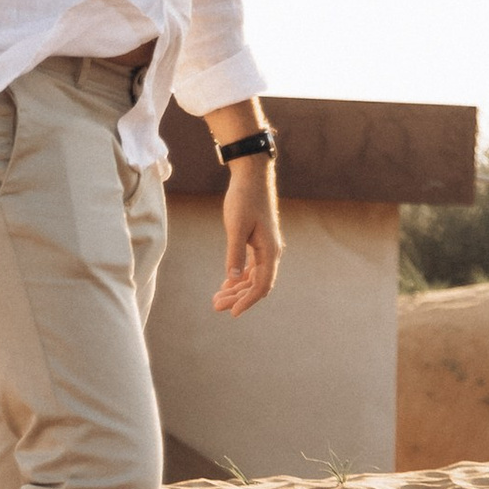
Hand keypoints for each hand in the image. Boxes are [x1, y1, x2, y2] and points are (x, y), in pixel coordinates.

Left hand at [211, 156, 280, 315]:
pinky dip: (239, 276)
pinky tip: (226, 284)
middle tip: (216, 307)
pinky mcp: (258, 240)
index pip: (262, 285)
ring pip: (253, 276)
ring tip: (217, 299)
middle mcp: (271, 251)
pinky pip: (251, 266)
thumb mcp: (236, 226)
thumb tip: (234, 279)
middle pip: (257, 284)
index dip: (247, 301)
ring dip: (237, 288)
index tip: (232, 313)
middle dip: (237, 297)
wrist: (251, 175)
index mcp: (270, 251)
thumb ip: (235, 254)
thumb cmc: (244, 199)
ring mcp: (265, 246)